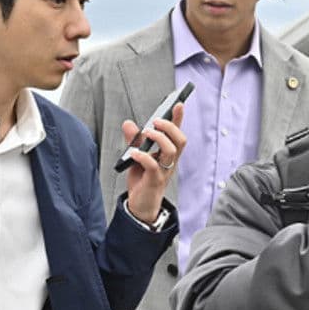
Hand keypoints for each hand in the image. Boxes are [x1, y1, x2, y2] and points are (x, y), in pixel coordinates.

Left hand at [124, 104, 185, 223]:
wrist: (141, 205)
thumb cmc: (142, 180)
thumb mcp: (137, 156)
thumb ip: (134, 140)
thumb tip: (128, 123)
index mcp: (167, 154)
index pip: (176, 133)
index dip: (179, 118)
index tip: (178, 103)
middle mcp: (169, 162)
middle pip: (180, 140)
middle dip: (170, 126)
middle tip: (156, 121)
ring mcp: (164, 171)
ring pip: (171, 151)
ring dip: (159, 138)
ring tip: (146, 132)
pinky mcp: (154, 181)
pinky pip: (153, 166)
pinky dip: (143, 156)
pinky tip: (134, 153)